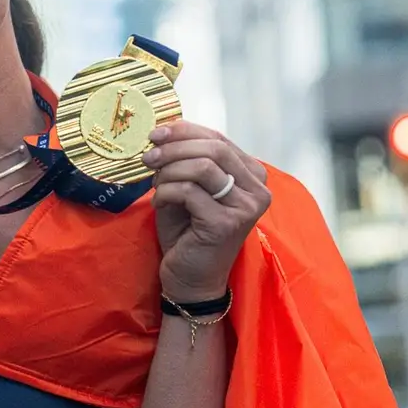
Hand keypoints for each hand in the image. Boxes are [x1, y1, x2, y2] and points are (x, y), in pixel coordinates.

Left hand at [143, 121, 270, 304]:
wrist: (190, 278)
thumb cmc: (188, 232)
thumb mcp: (189, 188)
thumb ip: (186, 159)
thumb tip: (166, 128)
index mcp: (252, 176)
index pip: (219, 139)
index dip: (185, 131)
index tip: (156, 133)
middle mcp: (258, 190)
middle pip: (214, 148)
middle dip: (175, 147)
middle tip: (148, 155)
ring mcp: (246, 208)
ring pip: (203, 167)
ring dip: (169, 170)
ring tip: (154, 183)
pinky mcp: (226, 224)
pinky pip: (189, 191)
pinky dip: (167, 192)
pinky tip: (159, 202)